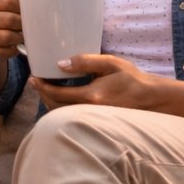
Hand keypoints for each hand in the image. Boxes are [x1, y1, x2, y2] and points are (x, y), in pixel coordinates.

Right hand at [0, 0, 23, 61]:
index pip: (7, 0)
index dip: (21, 6)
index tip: (25, 10)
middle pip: (9, 20)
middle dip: (22, 23)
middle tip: (26, 24)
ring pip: (7, 37)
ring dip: (19, 37)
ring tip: (21, 35)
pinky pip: (3, 52)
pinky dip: (12, 50)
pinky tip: (14, 45)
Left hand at [31, 53, 160, 110]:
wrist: (150, 98)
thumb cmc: (132, 79)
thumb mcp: (110, 63)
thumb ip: (85, 61)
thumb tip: (60, 63)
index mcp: (91, 96)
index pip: (57, 94)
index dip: (41, 87)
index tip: (34, 78)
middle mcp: (89, 111)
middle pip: (54, 108)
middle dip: (42, 95)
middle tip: (37, 81)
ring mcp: (91, 119)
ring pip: (61, 115)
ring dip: (50, 102)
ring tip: (46, 88)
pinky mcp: (94, 122)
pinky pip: (71, 117)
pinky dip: (61, 108)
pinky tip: (61, 97)